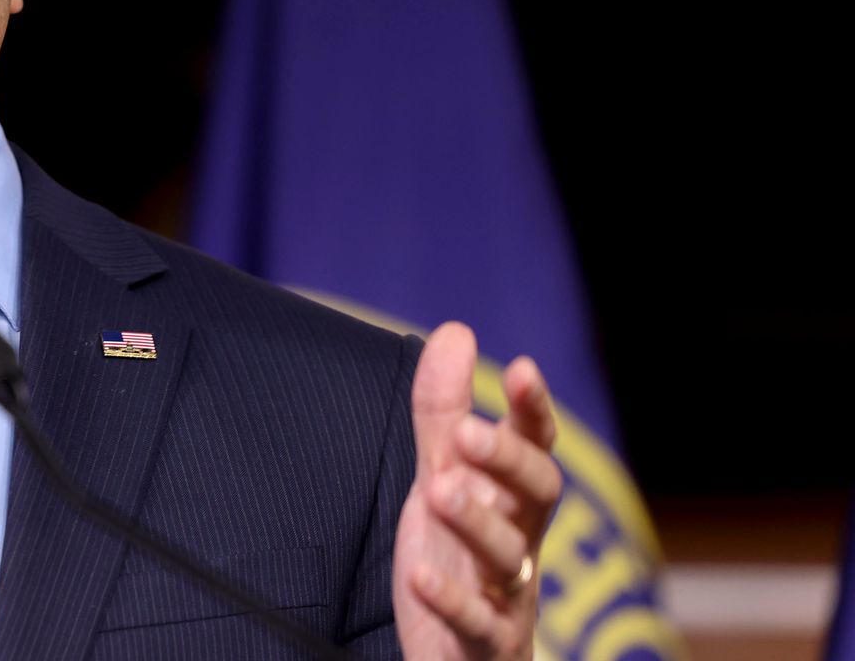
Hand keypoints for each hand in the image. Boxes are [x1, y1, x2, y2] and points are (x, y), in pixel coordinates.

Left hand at [393, 323, 562, 659]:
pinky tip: (422, 577)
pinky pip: (478, 623)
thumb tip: (456, 330)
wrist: (456, 653)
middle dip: (508, 461)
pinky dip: (454, 600)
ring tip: (440, 490)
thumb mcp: (443, 477)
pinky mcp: (484, 643)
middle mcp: (521, 541)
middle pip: (537, 496)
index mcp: (513, 499)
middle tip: (468, 433)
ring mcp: (507, 595)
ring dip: (479, 522)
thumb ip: (444, 411)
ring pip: (510, 557)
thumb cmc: (459, 558)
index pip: (535, 447)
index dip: (534, 411)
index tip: (522, 369)